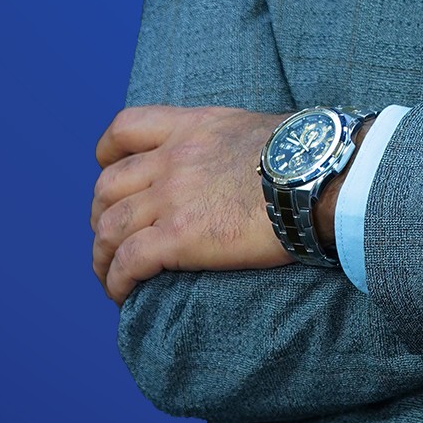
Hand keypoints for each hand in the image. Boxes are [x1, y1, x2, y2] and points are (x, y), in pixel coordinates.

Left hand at [91, 104, 292, 304]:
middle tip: (113, 238)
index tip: (110, 174)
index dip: (107, 155)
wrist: (321, 177)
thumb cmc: (306, 156)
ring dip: (102, 255)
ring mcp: (173, 196)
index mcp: (193, 127)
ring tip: (110, 276)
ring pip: (110, 227)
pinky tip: (123, 295)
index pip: (126, 128)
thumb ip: (230, 143)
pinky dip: (116, 281)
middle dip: (101, 214)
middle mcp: (174, 158)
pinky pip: (128, 262)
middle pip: (108, 185)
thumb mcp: (256, 129)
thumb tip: (243, 163)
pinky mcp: (180, 236)